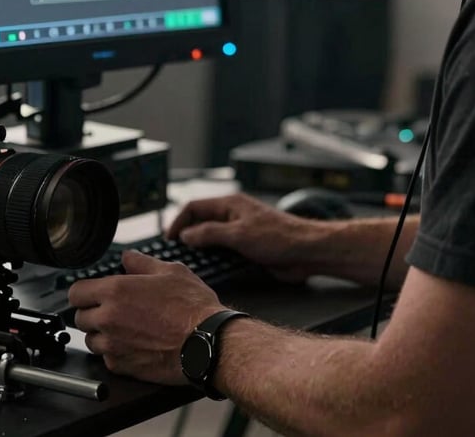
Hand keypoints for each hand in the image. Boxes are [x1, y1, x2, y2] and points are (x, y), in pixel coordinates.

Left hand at [68, 249, 222, 384]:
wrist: (206, 342)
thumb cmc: (192, 306)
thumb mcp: (171, 271)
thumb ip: (142, 263)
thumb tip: (128, 257)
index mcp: (116, 291)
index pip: (76, 292)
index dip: (85, 290)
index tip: (93, 291)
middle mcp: (108, 319)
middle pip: (79, 317)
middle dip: (92, 311)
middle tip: (112, 308)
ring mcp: (113, 346)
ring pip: (90, 340)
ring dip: (101, 333)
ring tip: (124, 326)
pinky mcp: (121, 367)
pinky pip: (106, 358)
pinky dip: (115, 351)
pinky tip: (134, 342)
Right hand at [169, 192, 324, 282]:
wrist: (306, 251)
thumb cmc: (279, 236)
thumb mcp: (239, 234)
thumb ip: (210, 233)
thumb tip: (187, 235)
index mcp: (230, 204)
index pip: (195, 207)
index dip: (179, 221)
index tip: (168, 239)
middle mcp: (234, 216)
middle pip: (201, 223)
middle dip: (187, 237)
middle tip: (173, 254)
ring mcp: (240, 232)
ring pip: (212, 239)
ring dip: (201, 251)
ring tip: (188, 264)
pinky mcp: (247, 248)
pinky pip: (224, 252)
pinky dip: (214, 260)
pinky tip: (209, 270)